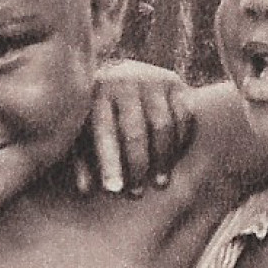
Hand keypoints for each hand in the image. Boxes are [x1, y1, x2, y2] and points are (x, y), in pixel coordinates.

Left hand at [75, 60, 194, 194]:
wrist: (121, 73)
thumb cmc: (99, 111)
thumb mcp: (85, 130)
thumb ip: (83, 157)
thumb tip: (86, 190)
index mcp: (98, 92)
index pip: (104, 132)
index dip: (109, 163)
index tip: (114, 191)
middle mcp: (125, 81)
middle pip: (135, 132)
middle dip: (136, 166)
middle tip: (136, 194)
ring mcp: (153, 79)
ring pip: (163, 127)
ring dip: (162, 159)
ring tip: (159, 184)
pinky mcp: (175, 83)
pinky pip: (183, 118)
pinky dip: (180, 142)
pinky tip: (173, 160)